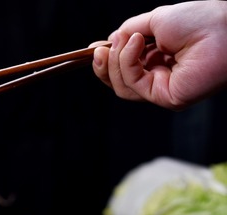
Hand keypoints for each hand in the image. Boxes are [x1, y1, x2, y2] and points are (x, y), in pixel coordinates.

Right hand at [90, 1, 226, 109]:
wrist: (224, 29)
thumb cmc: (200, 20)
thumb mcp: (155, 20)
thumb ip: (130, 31)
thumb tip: (109, 41)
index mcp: (159, 58)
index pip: (124, 67)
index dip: (108, 59)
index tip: (96, 48)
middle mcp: (160, 76)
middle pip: (118, 81)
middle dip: (104, 66)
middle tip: (99, 51)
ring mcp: (162, 89)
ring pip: (122, 86)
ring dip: (116, 62)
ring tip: (126, 40)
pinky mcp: (165, 97)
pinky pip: (133, 85)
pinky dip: (128, 63)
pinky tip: (137, 43)